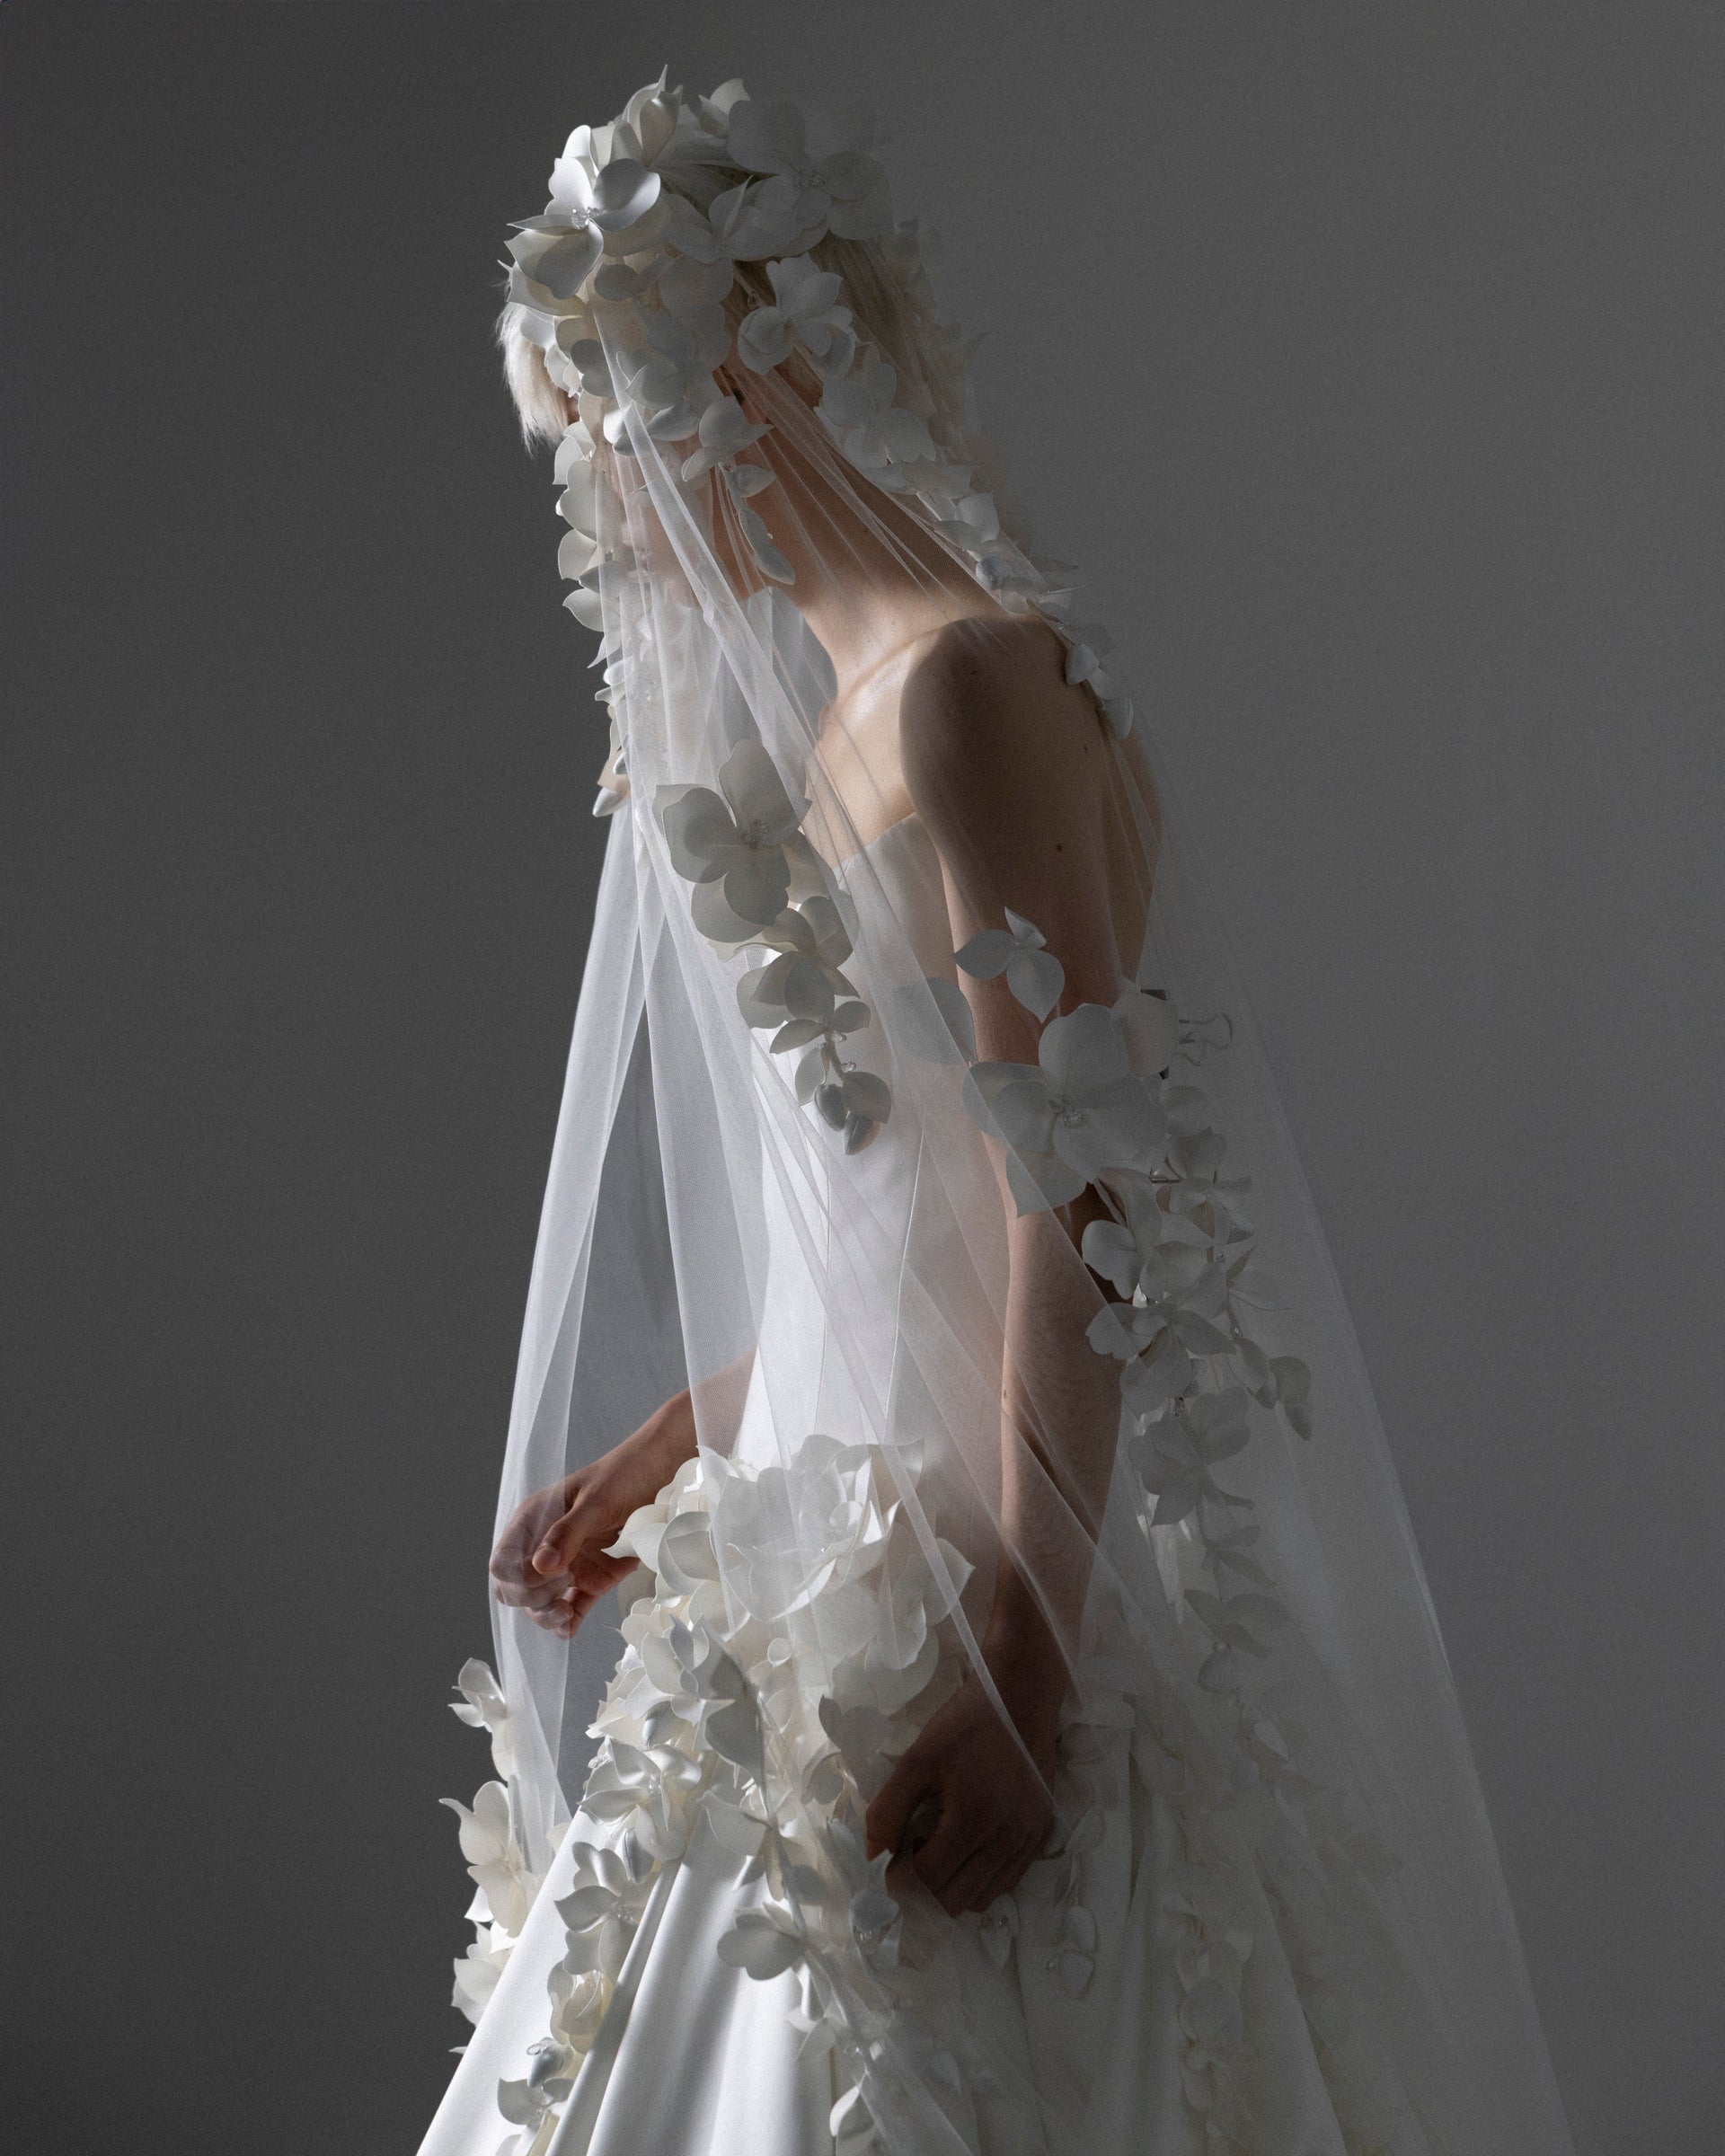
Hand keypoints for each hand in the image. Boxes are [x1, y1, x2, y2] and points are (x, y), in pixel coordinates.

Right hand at [489, 1396, 696, 1638]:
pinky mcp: (592, 1578)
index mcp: (534, 1521)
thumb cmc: (624, 1475)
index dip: (517, 1578)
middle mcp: (545, 1546)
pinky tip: (571, 1629)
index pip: (503, 1562)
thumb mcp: (596, 1500)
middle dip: (531, 1600)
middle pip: (516, 1589)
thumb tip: (540, 1566)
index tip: (547, 1574)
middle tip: (562, 1589)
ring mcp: (568, 1565)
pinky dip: (569, 1622)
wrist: (660, 1473)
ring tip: (568, 1615)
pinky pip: (573, 1607)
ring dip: (548, 1615)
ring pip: (541, 1604)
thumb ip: (567, 1532)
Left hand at [863, 1653, 1061, 1918]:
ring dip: (952, 1888)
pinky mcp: (1041, 1836)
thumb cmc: (965, 1725)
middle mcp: (1007, 1840)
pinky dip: (980, 1879)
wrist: (1021, 1697)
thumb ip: (888, 1809)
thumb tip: (873, 1855)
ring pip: (981, 1900)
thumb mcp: (917, 1758)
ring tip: (939, 1851)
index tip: (889, 1862)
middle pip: (954, 1902)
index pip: (928, 1882)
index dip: (899, 1880)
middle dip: (923, 1891)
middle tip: (911, 1859)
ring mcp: (1029, 1841)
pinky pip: (1006, 1882)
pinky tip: (966, 1848)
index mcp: (974, 1820)